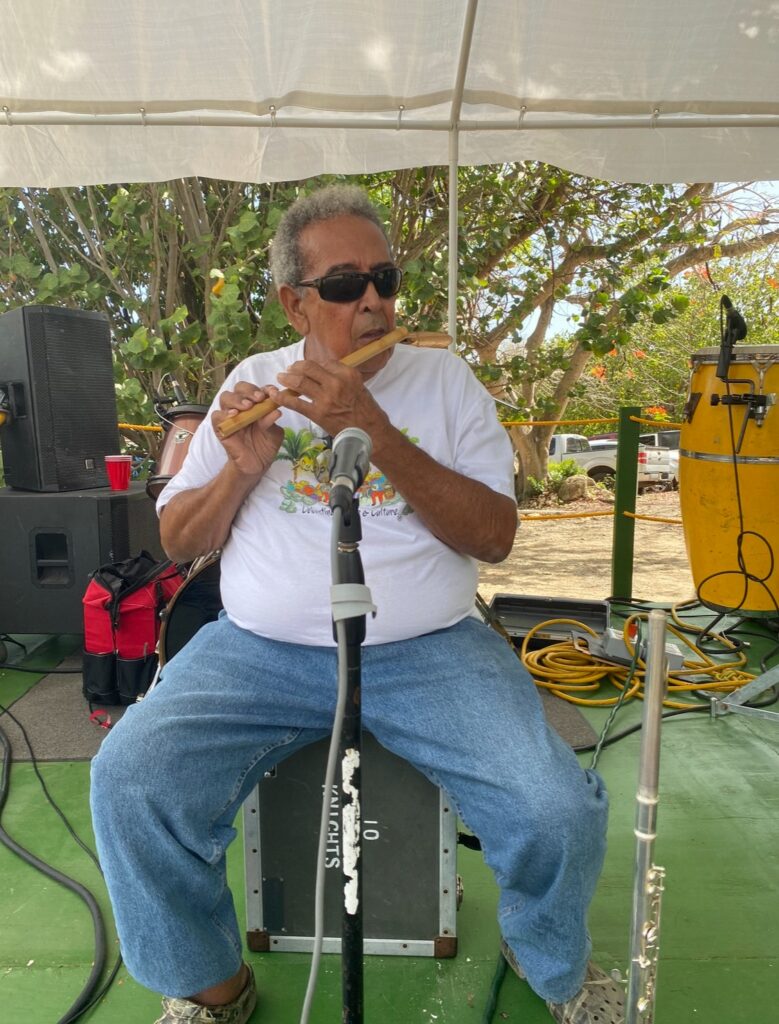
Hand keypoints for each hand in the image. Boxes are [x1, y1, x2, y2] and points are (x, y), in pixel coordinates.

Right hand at [211, 382, 283, 476]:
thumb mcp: (274, 433)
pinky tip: (234, 416)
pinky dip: (224, 414)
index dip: (265, 388)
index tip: (273, 392)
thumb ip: (272, 422)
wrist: (256, 465)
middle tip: (259, 398)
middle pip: (239, 388)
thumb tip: (276, 411)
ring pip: (226, 397)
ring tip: (247, 406)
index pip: (257, 389)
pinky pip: (217, 416)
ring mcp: (230, 416)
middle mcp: (242, 406)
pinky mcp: (221, 427)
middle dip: (249, 390)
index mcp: (256, 404)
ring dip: (237, 399)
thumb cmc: (265, 446)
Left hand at [275, 358, 389, 438]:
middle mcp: (336, 383)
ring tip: (281, 378)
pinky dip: (282, 398)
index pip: (324, 362)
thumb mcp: (358, 386)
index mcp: (347, 374)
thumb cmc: (366, 410)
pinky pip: (295, 403)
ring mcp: (326, 398)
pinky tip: (276, 396)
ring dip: (286, 378)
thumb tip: (324, 372)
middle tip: (290, 369)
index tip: (306, 368)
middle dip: (296, 367)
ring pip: (299, 382)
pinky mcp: (318, 413)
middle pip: (308, 368)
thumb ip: (341, 377)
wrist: (370, 432)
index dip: (312, 364)